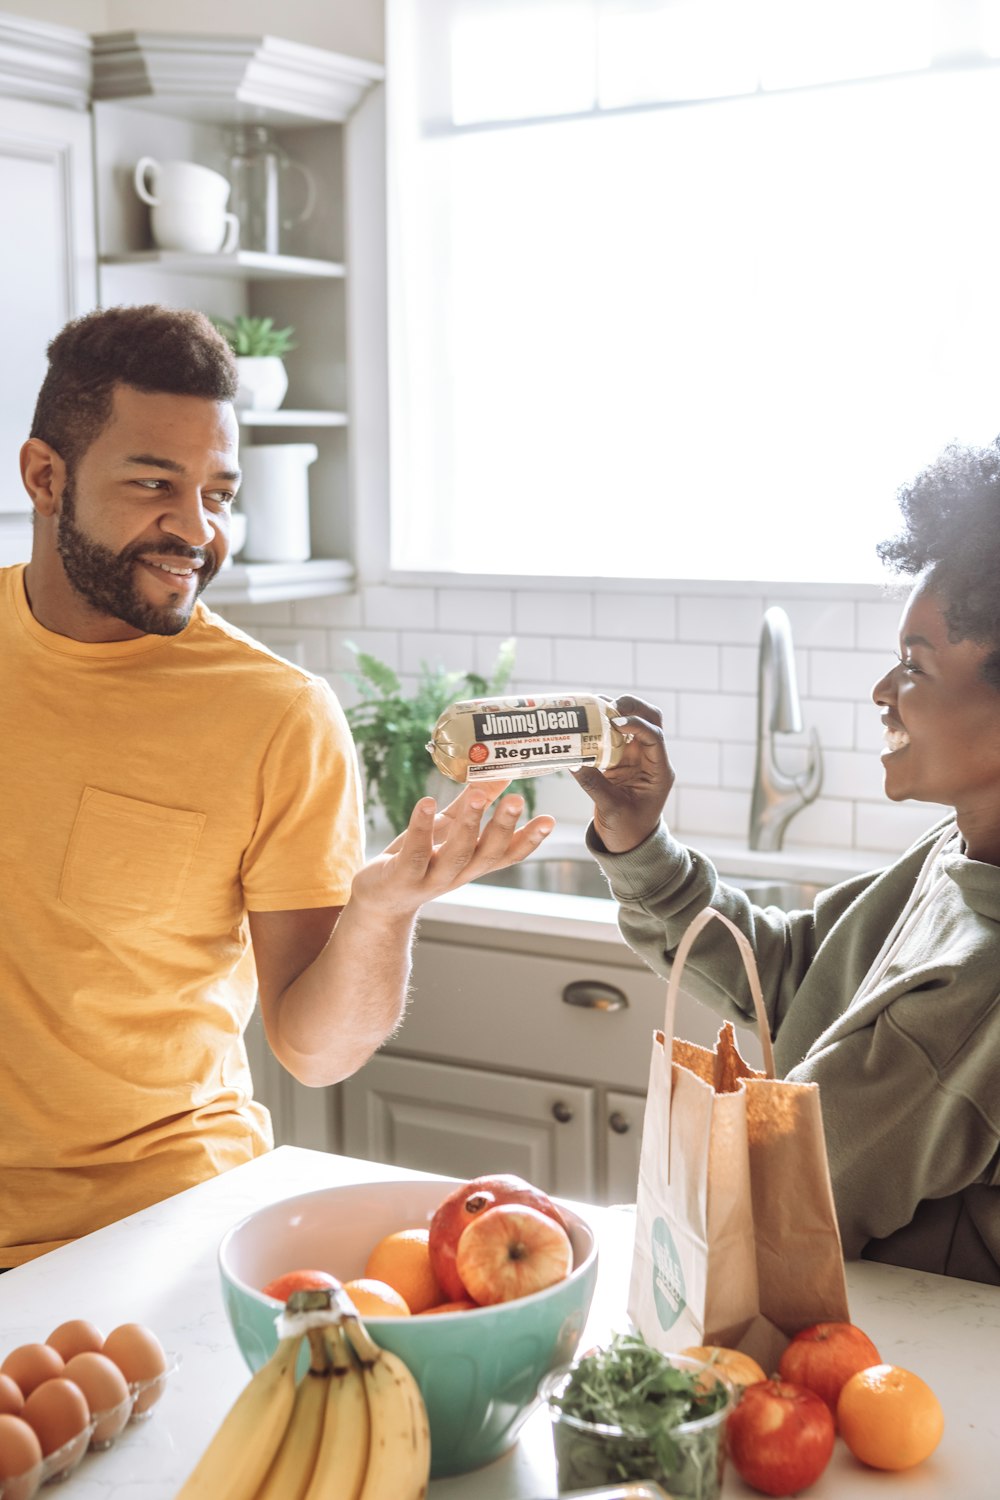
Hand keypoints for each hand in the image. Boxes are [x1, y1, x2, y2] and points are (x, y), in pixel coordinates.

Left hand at [351, 780, 554, 916]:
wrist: (380, 897)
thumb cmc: (420, 857)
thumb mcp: (449, 827)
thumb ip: (474, 802)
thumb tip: (500, 772)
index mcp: (473, 862)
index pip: (507, 854)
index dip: (529, 839)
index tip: (549, 820)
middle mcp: (458, 873)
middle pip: (487, 854)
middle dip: (503, 827)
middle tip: (516, 800)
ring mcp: (431, 878)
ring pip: (455, 855)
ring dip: (469, 826)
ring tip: (478, 796)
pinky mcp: (401, 877)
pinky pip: (414, 853)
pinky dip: (421, 828)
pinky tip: (426, 802)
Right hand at [571, 694, 673, 852]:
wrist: (628, 843)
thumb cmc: (627, 831)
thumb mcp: (610, 809)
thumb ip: (593, 784)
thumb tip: (572, 760)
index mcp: (659, 772)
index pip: (655, 737)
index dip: (637, 725)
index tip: (616, 723)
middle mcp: (651, 759)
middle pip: (651, 719)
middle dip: (632, 707)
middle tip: (608, 705)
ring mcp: (637, 757)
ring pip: (633, 721)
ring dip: (615, 712)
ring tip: (591, 707)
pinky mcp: (620, 759)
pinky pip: (613, 734)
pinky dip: (600, 725)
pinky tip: (583, 720)